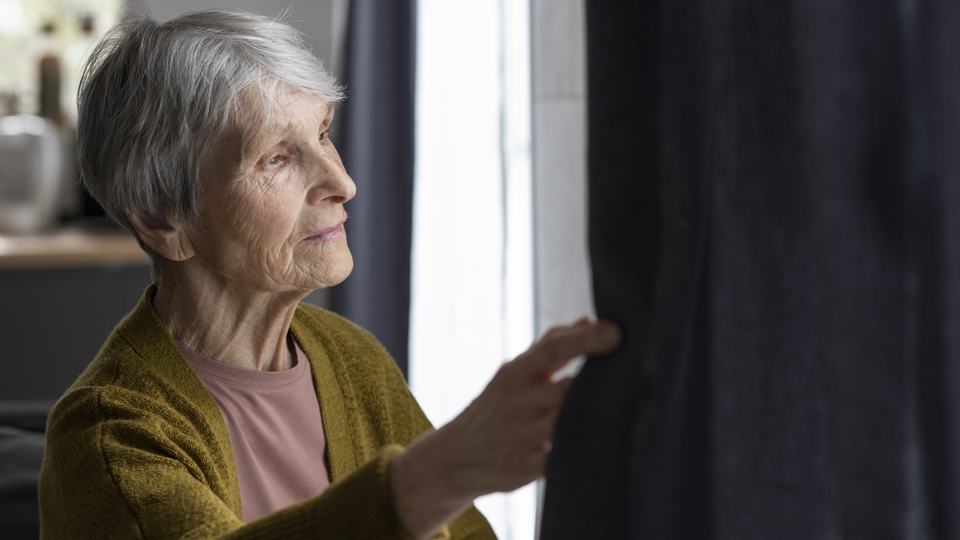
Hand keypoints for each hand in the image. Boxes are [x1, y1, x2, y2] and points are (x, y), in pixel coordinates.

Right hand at [390, 317, 621, 538]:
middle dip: (603, 385)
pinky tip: (605, 445)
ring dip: (598, 419)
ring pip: (570, 425)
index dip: (587, 340)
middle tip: (639, 376)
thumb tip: (591, 320)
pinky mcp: (524, 469)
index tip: (619, 332)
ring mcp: (519, 437)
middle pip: (569, 389)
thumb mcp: (513, 373)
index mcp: (514, 373)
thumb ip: (551, 345)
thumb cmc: (497, 405)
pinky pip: (563, 460)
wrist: (455, 457)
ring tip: (629, 410)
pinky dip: (583, 451)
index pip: (552, 348)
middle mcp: (516, 403)